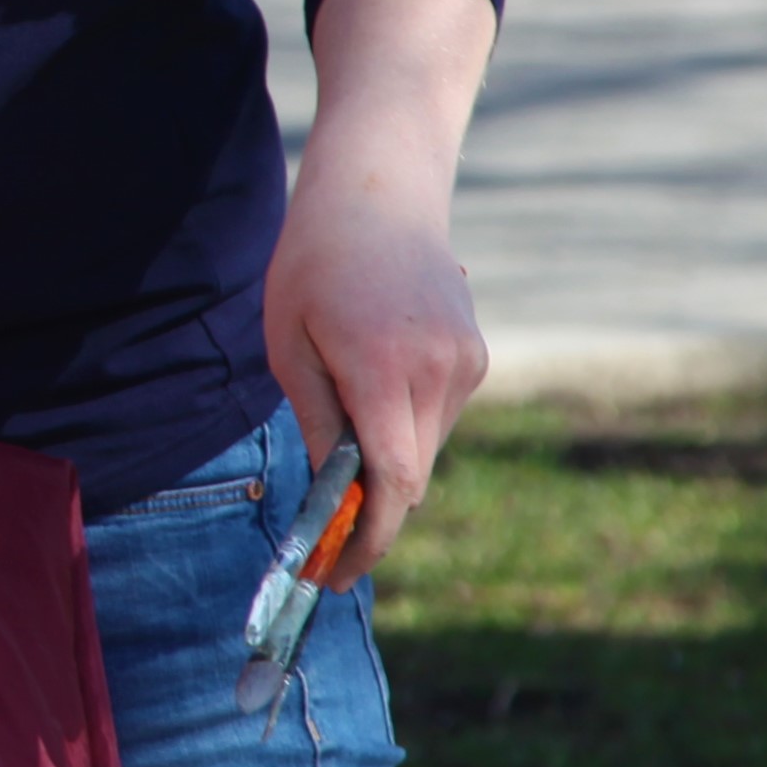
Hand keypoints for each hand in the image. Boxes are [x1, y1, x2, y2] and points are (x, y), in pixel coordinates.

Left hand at [268, 185, 485, 571]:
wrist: (379, 192)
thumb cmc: (314, 263)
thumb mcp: (290, 345)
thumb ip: (320, 424)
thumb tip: (335, 498)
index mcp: (383, 366)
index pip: (394, 481)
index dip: (367, 539)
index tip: (333, 573)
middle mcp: (439, 369)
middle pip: (413, 475)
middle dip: (371, 515)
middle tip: (326, 546)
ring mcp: (467, 362)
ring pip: (426, 450)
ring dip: (387, 467)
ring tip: (342, 449)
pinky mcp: (476, 356)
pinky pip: (438, 417)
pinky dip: (404, 429)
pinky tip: (373, 391)